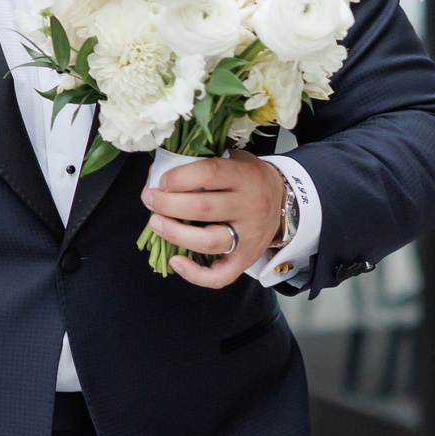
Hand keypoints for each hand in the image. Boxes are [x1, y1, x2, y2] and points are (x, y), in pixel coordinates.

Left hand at [139, 149, 286, 288]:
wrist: (285, 201)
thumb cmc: (248, 178)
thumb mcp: (233, 159)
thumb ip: (202, 163)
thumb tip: (158, 173)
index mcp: (245, 177)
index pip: (208, 174)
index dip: (178, 177)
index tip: (160, 181)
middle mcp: (250, 207)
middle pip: (202, 209)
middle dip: (167, 204)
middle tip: (149, 199)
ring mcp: (250, 237)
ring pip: (207, 241)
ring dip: (174, 234)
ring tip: (155, 223)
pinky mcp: (246, 259)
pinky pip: (221, 276)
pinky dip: (195, 274)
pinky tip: (176, 261)